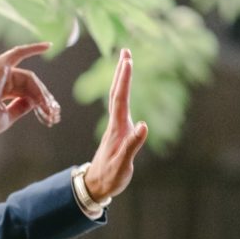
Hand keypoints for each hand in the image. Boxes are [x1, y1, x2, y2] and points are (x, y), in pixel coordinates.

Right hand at [0, 42, 60, 137]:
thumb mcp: (8, 116)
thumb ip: (21, 107)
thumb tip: (35, 102)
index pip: (24, 90)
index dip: (37, 100)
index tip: (50, 114)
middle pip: (29, 83)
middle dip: (42, 97)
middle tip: (53, 112)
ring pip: (29, 77)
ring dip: (40, 92)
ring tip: (48, 106)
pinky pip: (20, 52)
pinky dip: (33, 48)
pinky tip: (46, 46)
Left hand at [84, 49, 147, 201]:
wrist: (95, 187)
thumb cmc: (110, 178)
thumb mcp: (122, 165)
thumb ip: (132, 145)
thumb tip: (144, 125)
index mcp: (117, 129)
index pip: (120, 99)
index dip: (124, 79)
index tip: (127, 60)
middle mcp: (115, 124)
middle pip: (116, 93)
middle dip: (121, 72)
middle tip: (126, 51)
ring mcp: (116, 128)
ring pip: (117, 98)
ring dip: (121, 80)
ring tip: (126, 63)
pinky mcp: (118, 133)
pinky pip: (121, 107)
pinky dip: (123, 94)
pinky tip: (125, 91)